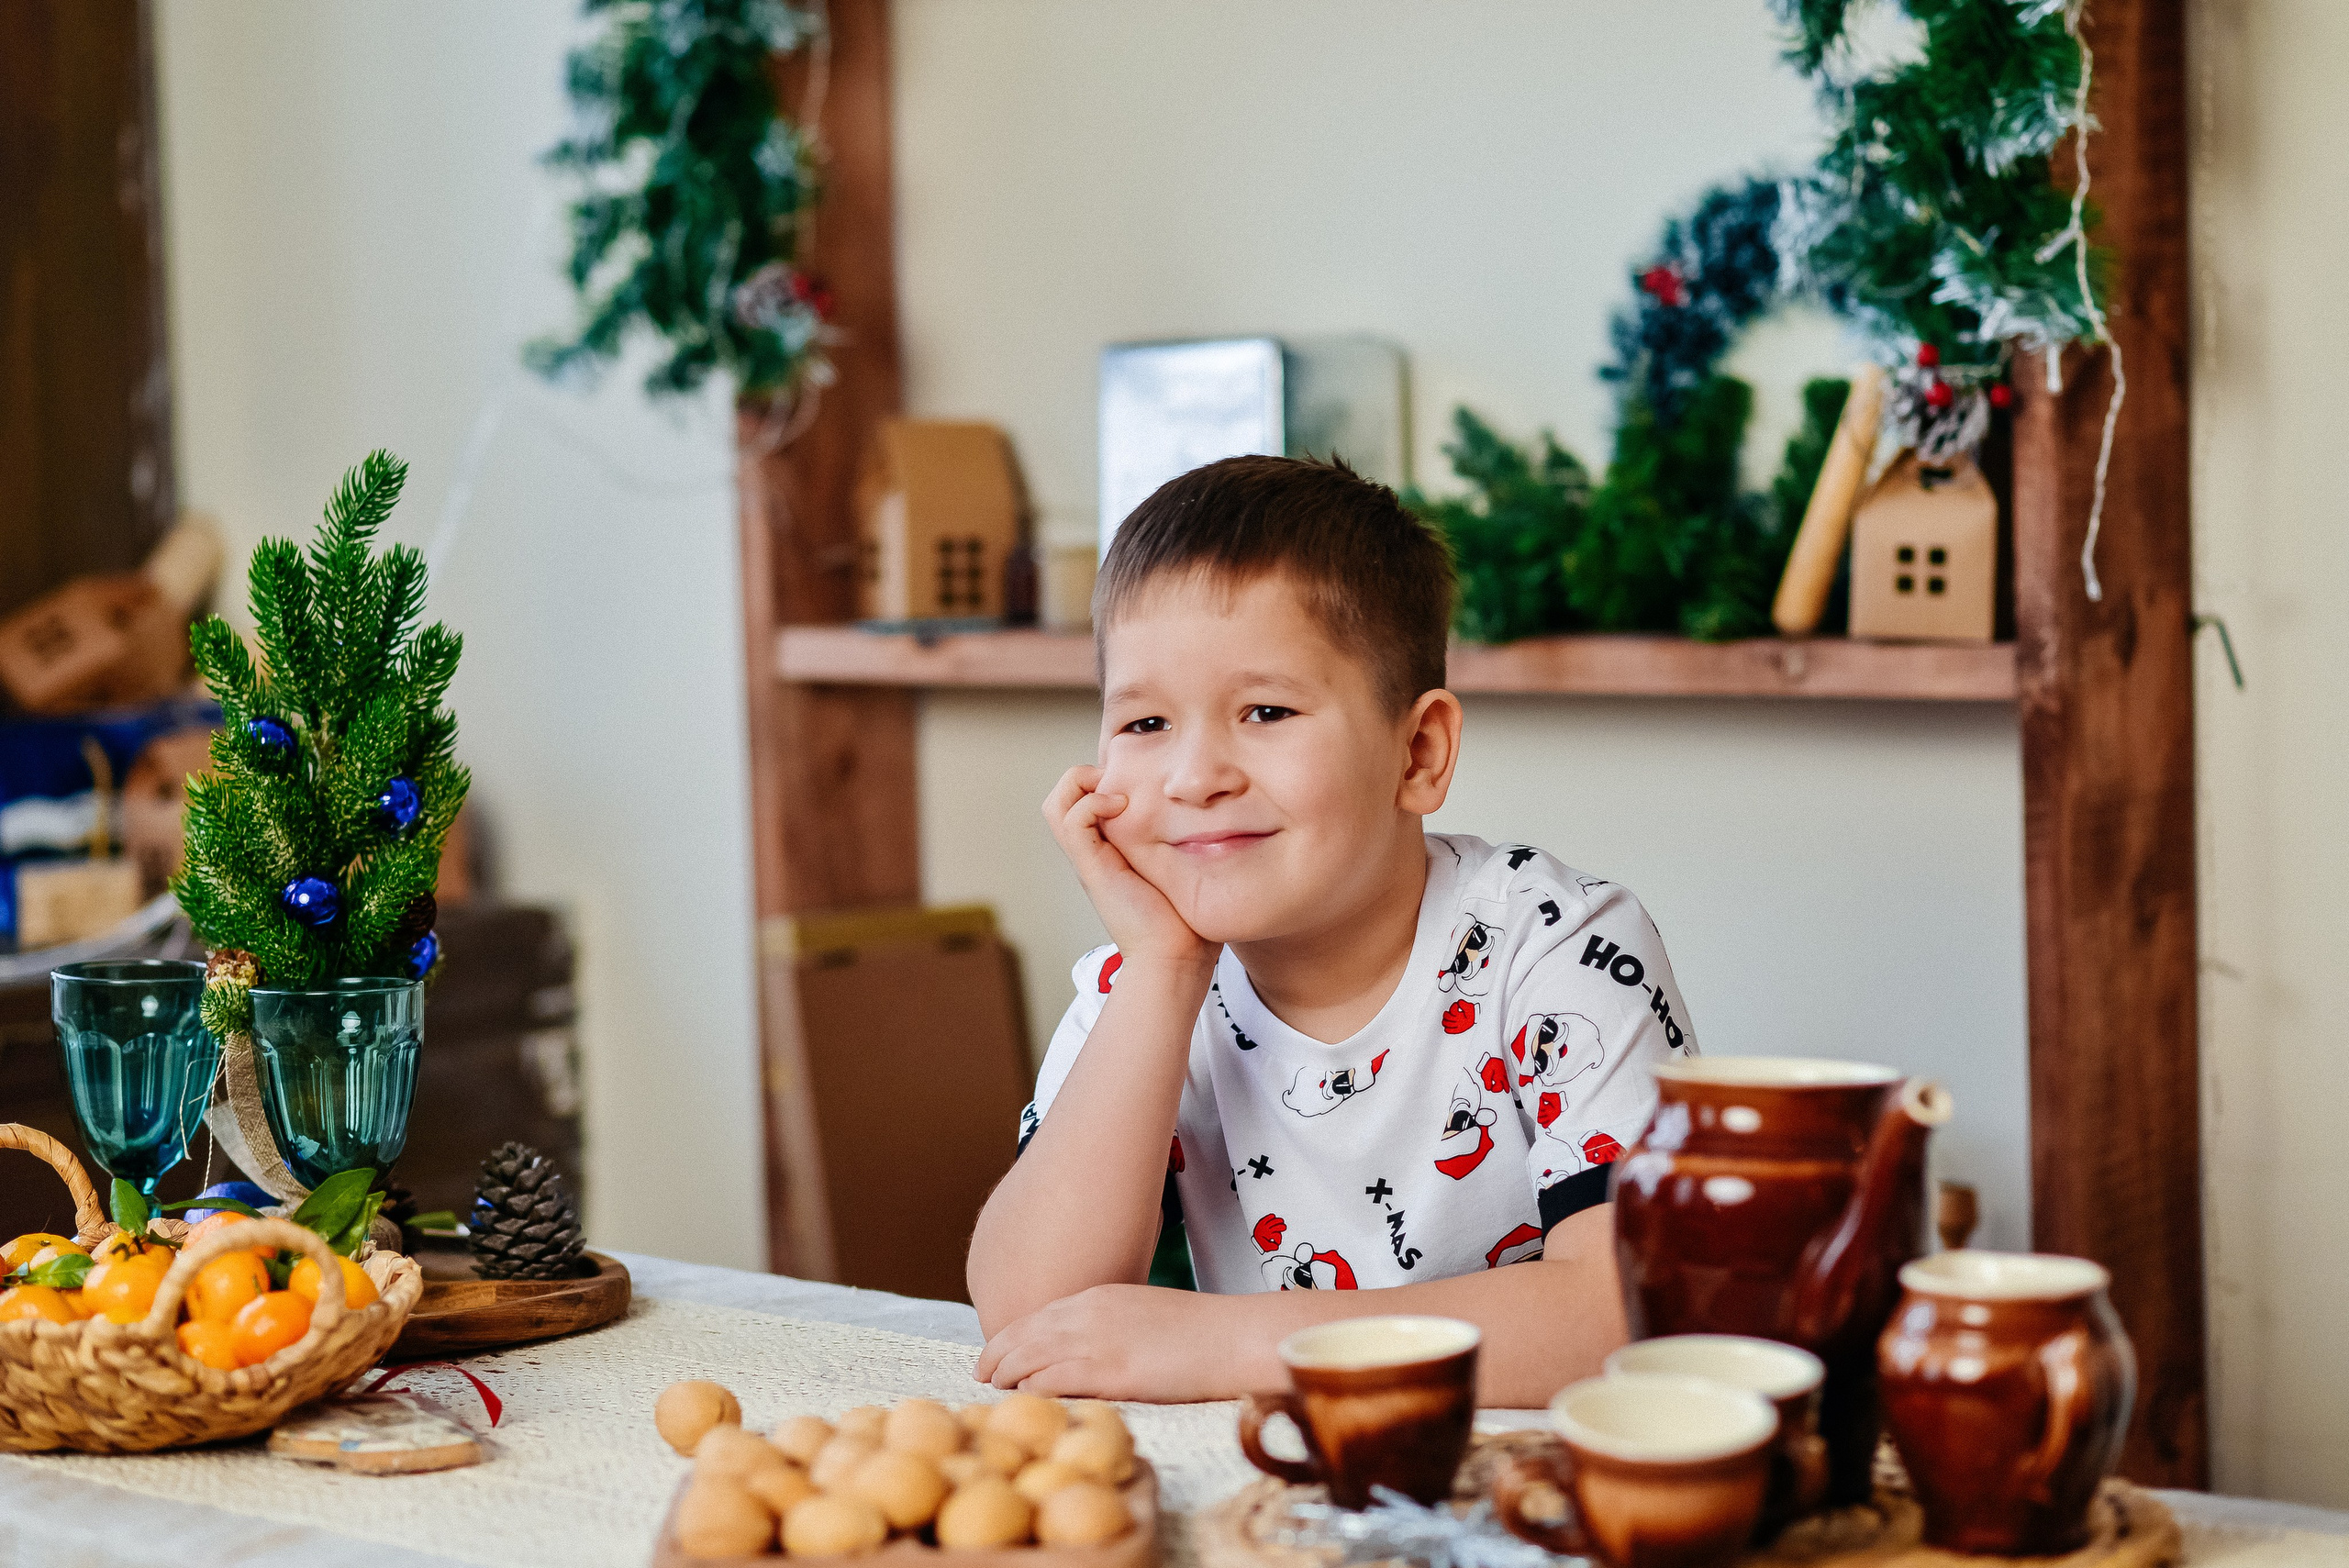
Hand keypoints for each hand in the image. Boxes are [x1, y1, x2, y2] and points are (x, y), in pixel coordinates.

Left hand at [976, 1284, 1257, 1401]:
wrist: (1234, 1336)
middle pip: (1025, 1333)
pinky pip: (1053, 1380)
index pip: (1039, 1314)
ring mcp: (1097, 1340)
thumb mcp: (1146, 1316)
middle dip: (998, 1354)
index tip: (996, 1353)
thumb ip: (1113, 1326)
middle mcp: (1089, 1313)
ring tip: (995, 1391)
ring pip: (1031, 1356)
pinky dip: (1032, 1391)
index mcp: (1100, 1295)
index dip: (1011, 1335)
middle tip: (981, 1376)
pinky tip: (1025, 1402)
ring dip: (1008, 1375)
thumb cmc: (1203, 1333)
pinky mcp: (1108, 1370)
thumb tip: (1093, 1349)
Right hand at [1043, 766, 1216, 973]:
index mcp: (1112, 851)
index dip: (1107, 777)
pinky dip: (1091, 801)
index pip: (1088, 799)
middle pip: (1064, 797)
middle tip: (1125, 778)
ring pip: (1058, 803)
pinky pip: (1071, 818)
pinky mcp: (1091, 867)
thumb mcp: (1187, 870)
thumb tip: (1218, 820)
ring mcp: (1089, 860)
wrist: (1176, 960)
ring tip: (1117, 790)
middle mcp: (1094, 852)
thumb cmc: (1188, 924)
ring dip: (1082, 783)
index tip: (1143, 776)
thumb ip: (1190, 844)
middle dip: (1089, 774)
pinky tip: (1122, 806)